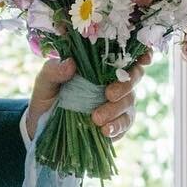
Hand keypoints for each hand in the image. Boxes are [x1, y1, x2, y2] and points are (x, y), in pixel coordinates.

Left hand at [24, 48, 152, 144]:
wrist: (43, 126)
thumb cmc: (47, 97)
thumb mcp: (45, 82)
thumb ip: (54, 71)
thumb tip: (70, 63)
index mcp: (98, 65)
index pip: (125, 54)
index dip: (140, 54)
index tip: (143, 59)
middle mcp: (113, 81)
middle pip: (134, 77)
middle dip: (125, 85)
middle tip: (109, 94)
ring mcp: (117, 103)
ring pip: (130, 102)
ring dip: (116, 110)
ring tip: (97, 118)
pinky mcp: (116, 123)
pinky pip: (125, 123)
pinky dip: (117, 127)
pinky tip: (105, 131)